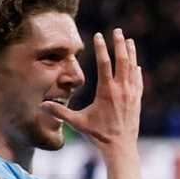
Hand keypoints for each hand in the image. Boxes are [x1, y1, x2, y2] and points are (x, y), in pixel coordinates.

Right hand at [44, 29, 143, 156]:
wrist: (121, 148)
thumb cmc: (98, 135)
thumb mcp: (77, 123)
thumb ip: (60, 112)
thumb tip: (40, 105)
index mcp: (107, 92)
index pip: (104, 64)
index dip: (101, 48)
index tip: (99, 35)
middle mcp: (121, 90)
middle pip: (122, 61)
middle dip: (119, 44)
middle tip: (118, 30)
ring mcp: (131, 95)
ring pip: (133, 68)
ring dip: (131, 53)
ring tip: (129, 41)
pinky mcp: (137, 101)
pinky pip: (138, 81)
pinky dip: (137, 71)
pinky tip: (136, 65)